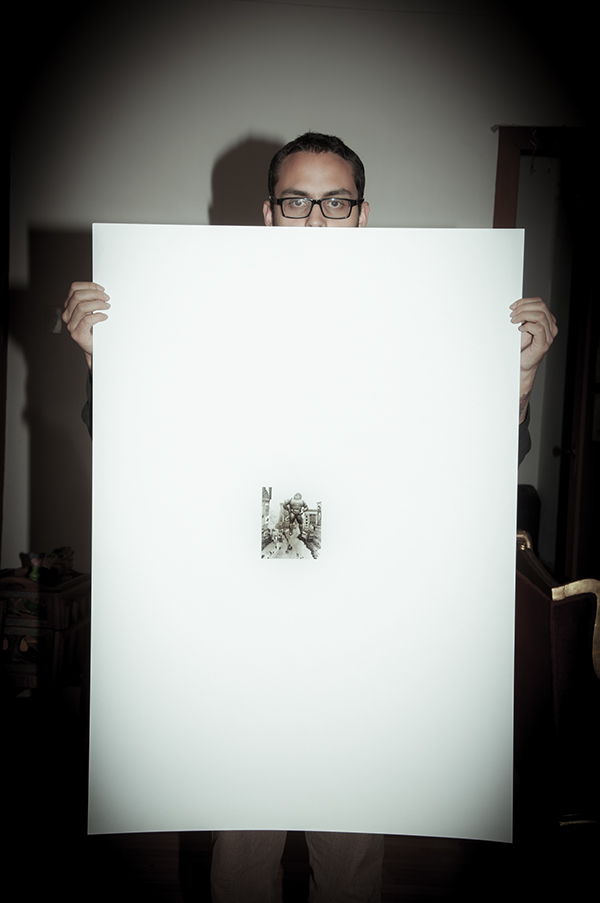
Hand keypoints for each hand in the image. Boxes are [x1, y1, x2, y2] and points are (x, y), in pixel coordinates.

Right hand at [62, 281, 109, 370]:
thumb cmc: (94, 329)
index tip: (101, 289)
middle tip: (106, 298)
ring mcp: (71, 324)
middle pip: (78, 296)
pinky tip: (104, 317)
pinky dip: (98, 316)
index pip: (74, 288)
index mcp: (70, 306)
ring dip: (98, 304)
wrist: (94, 348)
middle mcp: (68, 314)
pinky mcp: (77, 334)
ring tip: (106, 307)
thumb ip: (92, 301)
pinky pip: (87, 320)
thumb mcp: (91, 311)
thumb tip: (102, 291)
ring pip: (82, 307)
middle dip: (95, 294)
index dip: (89, 286)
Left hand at [510, 297, 557, 421]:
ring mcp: (549, 336)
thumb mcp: (521, 327)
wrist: (520, 365)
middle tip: (512, 314)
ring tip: (514, 321)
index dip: (524, 301)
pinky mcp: (543, 344)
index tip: (512, 307)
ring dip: (524, 315)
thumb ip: (522, 316)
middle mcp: (550, 327)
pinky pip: (539, 328)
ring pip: (540, 315)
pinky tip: (520, 329)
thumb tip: (514, 305)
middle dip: (523, 307)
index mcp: (547, 320)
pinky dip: (528, 326)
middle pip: (541, 306)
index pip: (539, 302)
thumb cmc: (520, 347)